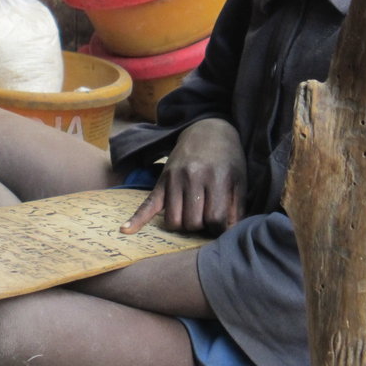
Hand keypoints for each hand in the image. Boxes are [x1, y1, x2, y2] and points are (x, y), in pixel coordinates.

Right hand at [121, 118, 245, 235]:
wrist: (207, 131)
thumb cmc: (228, 159)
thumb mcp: (239, 181)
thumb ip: (237, 209)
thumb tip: (226, 235)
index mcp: (216, 178)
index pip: (215, 219)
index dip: (220, 228)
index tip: (221, 225)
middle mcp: (193, 178)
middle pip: (193, 222)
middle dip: (201, 227)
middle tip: (207, 218)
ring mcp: (174, 179)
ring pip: (173, 220)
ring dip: (183, 225)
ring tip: (191, 216)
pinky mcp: (161, 181)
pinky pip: (148, 204)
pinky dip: (137, 219)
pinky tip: (126, 229)